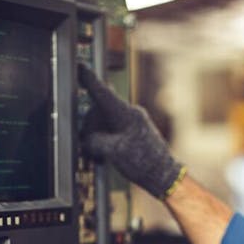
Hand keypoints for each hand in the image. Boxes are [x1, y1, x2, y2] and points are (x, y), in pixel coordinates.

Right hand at [78, 63, 184, 197]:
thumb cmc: (144, 163)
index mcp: (126, 114)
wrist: (163, 176)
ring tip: (100, 155)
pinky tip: (106, 155)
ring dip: (98, 136)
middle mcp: (130, 114)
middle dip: (91, 125)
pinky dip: (106, 140)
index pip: (103, 93)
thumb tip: (87, 139)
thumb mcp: (113, 152)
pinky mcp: (134, 132)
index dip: (89, 81)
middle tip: (89, 144)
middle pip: (100, 110)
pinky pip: (113, 130)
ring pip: (106, 121)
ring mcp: (133, 122)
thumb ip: (95, 140)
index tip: (80, 67)